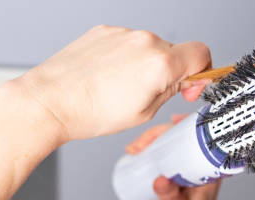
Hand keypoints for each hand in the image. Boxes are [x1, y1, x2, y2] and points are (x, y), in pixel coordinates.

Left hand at [13, 25, 210, 142]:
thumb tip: (185, 81)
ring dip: (145, 65)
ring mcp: (123, 33)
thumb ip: (172, 91)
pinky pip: (126, 43)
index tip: (191, 85)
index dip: (202, 72)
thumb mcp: (144, 113)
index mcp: (160, 63)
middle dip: (170, 72)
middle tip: (151, 95)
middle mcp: (144, 41)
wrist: (51, 100)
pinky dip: (124, 59)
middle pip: (174, 52)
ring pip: (149, 48)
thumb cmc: (91, 112)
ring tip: (121, 89)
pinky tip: (107, 78)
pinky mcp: (104, 31)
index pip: (202, 54)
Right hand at [127, 114, 220, 199]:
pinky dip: (155, 143)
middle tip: (139, 146)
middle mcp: (202, 158)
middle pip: (181, 133)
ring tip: (136, 148)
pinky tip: (144, 144)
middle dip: (158, 133)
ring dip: (153, 138)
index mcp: (210, 165)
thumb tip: (159, 180)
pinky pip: (169, 146)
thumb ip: (170, 197)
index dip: (184, 124)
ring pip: (173, 138)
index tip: (168, 123)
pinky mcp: (181, 163)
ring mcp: (191, 159)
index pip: (198, 136)